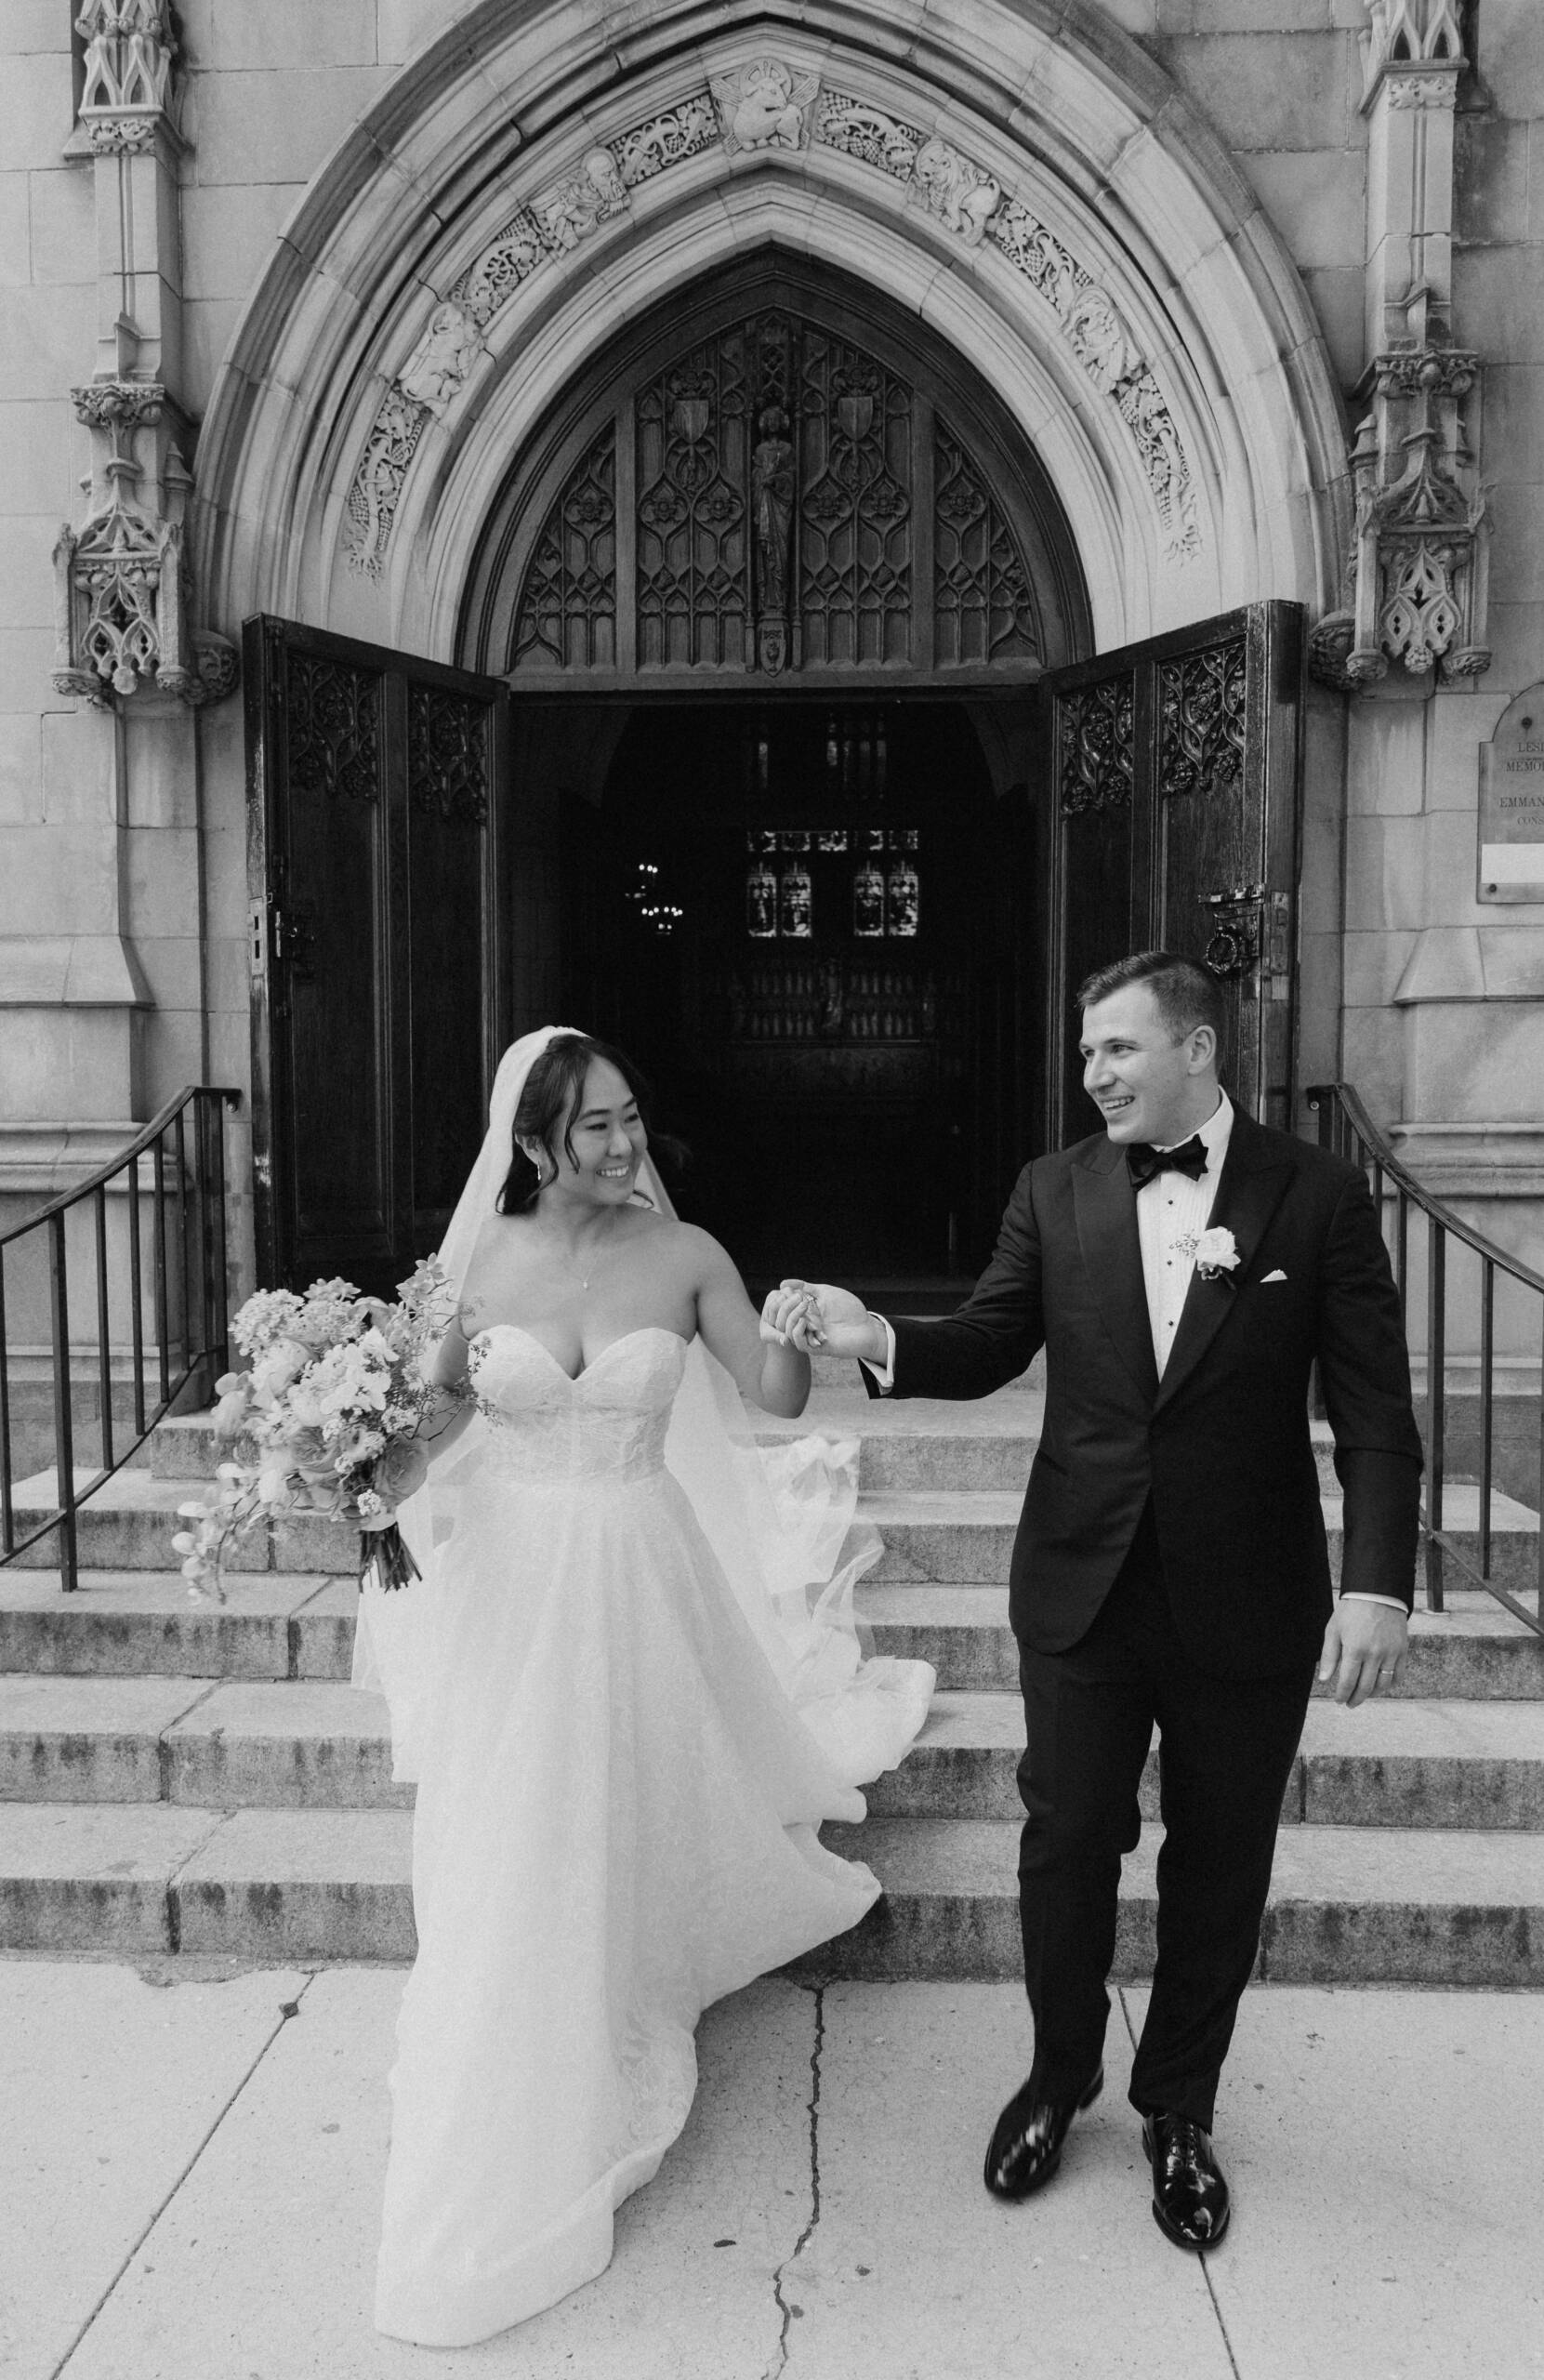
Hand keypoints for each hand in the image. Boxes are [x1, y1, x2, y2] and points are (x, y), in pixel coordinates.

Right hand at [766, 1280, 885, 1363]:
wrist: (867, 1327)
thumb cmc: (850, 1309)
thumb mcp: (826, 1292)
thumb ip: (806, 1287)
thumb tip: (782, 1283)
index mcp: (807, 1311)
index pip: (786, 1306)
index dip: (783, 1299)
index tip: (784, 1290)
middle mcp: (806, 1324)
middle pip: (784, 1319)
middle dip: (786, 1308)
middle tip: (795, 1298)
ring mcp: (811, 1335)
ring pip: (788, 1331)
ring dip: (791, 1319)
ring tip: (802, 1307)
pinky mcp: (816, 1347)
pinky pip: (799, 1343)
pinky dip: (797, 1332)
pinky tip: (803, 1321)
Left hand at [1318, 1600, 1407, 1705]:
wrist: (1377, 1593)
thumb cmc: (1351, 1611)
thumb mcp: (1333, 1630)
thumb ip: (1329, 1656)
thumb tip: (1324, 1680)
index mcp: (1354, 1649)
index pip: (1347, 1682)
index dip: (1342, 1695)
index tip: (1338, 1700)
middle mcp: (1374, 1654)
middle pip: (1365, 1687)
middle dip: (1355, 1699)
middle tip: (1349, 1704)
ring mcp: (1390, 1653)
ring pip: (1382, 1685)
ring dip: (1372, 1695)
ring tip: (1363, 1696)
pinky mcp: (1402, 1650)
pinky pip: (1398, 1676)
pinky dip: (1389, 1685)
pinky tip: (1380, 1685)